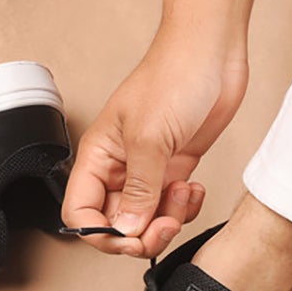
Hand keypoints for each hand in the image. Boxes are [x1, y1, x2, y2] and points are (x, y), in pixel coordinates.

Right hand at [61, 28, 248, 257]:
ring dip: (167, 220)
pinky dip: (185, 207)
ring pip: (146, 219)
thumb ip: (138, 191)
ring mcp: (148, 170)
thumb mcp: (149, 139)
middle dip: (140, 233)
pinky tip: (193, 188)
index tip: (128, 237)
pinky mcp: (174, 169)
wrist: (211, 52)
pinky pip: (171, 207)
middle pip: (115, 223)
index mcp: (97, 157)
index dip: (100, 233)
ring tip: (182, 196)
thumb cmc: (172, 76)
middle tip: (163, 225)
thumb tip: (125, 229)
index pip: (80, 212)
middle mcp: (118, 167)